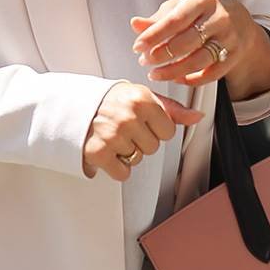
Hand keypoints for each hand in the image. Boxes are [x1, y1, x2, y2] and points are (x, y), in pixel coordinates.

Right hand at [83, 82, 203, 181]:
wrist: (72, 106)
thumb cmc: (109, 101)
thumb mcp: (141, 96)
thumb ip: (171, 109)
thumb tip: (197, 117)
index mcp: (142, 99)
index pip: (168, 131)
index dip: (155, 129)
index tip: (139, 121)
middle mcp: (128, 116)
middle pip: (153, 147)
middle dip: (139, 141)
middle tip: (122, 129)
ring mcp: (112, 135)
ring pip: (137, 159)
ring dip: (125, 153)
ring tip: (112, 137)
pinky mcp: (98, 152)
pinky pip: (122, 173)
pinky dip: (114, 167)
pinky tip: (107, 150)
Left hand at [131, 0, 269, 100]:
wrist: (238, 19)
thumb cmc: (201, 13)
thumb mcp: (179, 8)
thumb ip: (157, 19)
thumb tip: (135, 24)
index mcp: (202, 0)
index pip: (175, 20)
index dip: (154, 35)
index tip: (138, 46)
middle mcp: (219, 18)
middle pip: (186, 42)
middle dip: (161, 55)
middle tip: (144, 61)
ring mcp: (229, 38)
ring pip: (199, 61)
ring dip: (173, 71)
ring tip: (155, 74)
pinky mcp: (234, 56)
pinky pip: (211, 74)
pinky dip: (192, 80)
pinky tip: (176, 79)